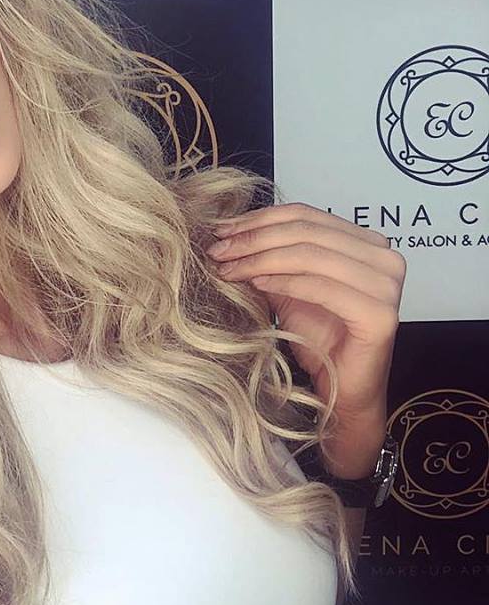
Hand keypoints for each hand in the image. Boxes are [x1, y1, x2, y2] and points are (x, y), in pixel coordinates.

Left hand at [206, 201, 405, 422]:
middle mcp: (385, 258)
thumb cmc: (318, 337)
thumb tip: (227, 234)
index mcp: (367, 243)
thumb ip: (269, 257)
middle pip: (306, 232)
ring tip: (229, 268)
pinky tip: (256, 283)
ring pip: (311, 255)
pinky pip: (321, 286)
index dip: (259, 219)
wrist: (341, 390)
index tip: (221, 229)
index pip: (306, 214)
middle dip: (254, 239)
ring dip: (261, 259)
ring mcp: (387, 286)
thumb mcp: (287, 286)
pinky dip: (284, 281)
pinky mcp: (380, 314)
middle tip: (218, 249)